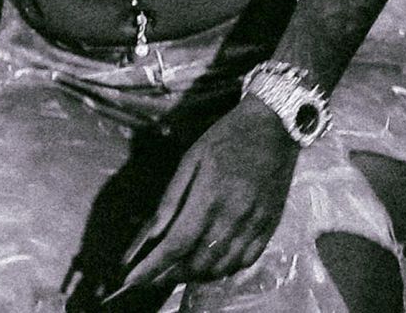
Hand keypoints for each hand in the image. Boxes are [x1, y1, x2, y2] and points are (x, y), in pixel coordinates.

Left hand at [114, 95, 298, 292]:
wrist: (273, 126)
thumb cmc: (226, 136)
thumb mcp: (191, 157)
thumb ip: (171, 198)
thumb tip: (151, 233)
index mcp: (210, 195)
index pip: (177, 244)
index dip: (153, 266)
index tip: (132, 279)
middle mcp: (233, 216)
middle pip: (197, 262)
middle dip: (170, 274)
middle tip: (151, 274)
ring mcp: (254, 225)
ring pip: (220, 267)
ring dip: (195, 274)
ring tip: (176, 270)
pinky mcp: (270, 227)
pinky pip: (245, 261)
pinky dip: (224, 269)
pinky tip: (211, 262)